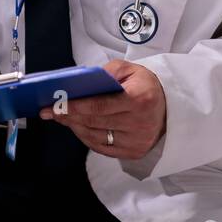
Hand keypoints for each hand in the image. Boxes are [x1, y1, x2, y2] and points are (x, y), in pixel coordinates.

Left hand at [39, 59, 166, 159]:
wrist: (171, 106)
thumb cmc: (145, 85)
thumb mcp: (129, 70)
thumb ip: (106, 72)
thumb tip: (80, 82)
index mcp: (139, 99)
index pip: (99, 105)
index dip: (74, 106)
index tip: (55, 105)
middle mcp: (140, 123)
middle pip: (94, 122)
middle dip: (68, 116)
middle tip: (50, 111)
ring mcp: (137, 140)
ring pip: (95, 136)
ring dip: (74, 127)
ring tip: (61, 118)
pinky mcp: (134, 152)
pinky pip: (102, 147)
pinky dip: (86, 137)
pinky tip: (77, 127)